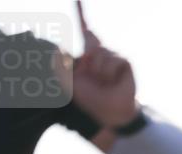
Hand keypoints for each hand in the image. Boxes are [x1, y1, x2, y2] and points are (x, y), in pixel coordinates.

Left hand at [68, 3, 137, 126]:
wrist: (109, 111)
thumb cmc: (90, 98)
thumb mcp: (69, 82)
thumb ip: (61, 65)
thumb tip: (57, 49)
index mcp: (88, 55)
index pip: (85, 32)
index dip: (81, 13)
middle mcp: (101, 53)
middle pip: (90, 41)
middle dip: (90, 60)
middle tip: (94, 78)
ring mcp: (113, 56)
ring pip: (99, 53)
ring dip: (98, 71)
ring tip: (103, 82)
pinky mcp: (123, 62)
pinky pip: (112, 60)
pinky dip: (108, 73)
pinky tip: (112, 82)